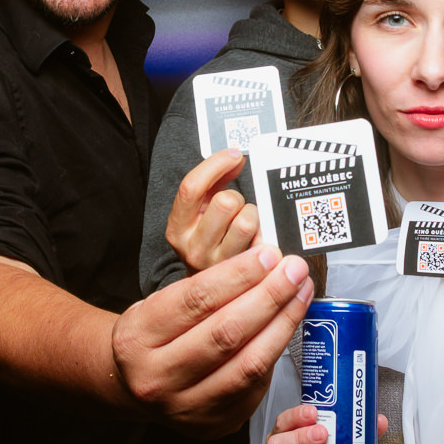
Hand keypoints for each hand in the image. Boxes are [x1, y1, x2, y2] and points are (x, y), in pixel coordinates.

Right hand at [112, 245, 312, 437]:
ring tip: (300, 294)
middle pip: (226, 333)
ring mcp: (186, 408)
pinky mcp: (214, 425)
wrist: (134, 386)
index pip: (197, 300)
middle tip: (294, 270)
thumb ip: (204, 286)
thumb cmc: (152, 337)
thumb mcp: (159, 303)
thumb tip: (261, 261)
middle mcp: (158, 378)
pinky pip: (256, 387)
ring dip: (283, 324)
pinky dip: (276, 352)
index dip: (240, 275)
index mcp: (137, 339)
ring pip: (248, 365)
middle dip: (269, 297)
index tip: (269, 256)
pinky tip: (287, 326)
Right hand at [164, 148, 260, 271]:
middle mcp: (193, 249)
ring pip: (247, 221)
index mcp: (177, 228)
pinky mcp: (243, 277)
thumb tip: (236, 157)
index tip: (234, 155)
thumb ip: (215, 179)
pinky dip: (265, 235)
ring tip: (247, 225)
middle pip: (226, 202)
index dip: (216, 164)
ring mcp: (218, 266)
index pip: (191, 187)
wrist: (208, 289)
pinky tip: (259, 240)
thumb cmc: (209, 237)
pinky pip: (264, 242)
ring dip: (253, 216)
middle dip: (238, 198)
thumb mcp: (202, 208)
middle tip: (237, 207)